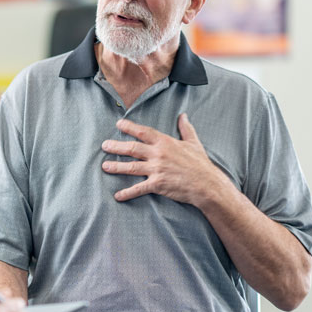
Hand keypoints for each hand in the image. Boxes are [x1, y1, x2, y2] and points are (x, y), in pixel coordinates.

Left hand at [101, 113, 221, 204]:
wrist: (207, 184)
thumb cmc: (200, 163)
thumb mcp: (193, 143)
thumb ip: (186, 128)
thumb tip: (183, 115)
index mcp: (165, 142)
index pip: (143, 132)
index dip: (129, 127)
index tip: (118, 124)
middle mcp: (158, 154)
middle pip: (132, 148)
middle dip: (116, 147)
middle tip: (104, 145)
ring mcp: (156, 170)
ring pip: (131, 167)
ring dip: (116, 167)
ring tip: (105, 166)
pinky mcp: (157, 184)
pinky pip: (139, 189)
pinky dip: (127, 193)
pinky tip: (117, 195)